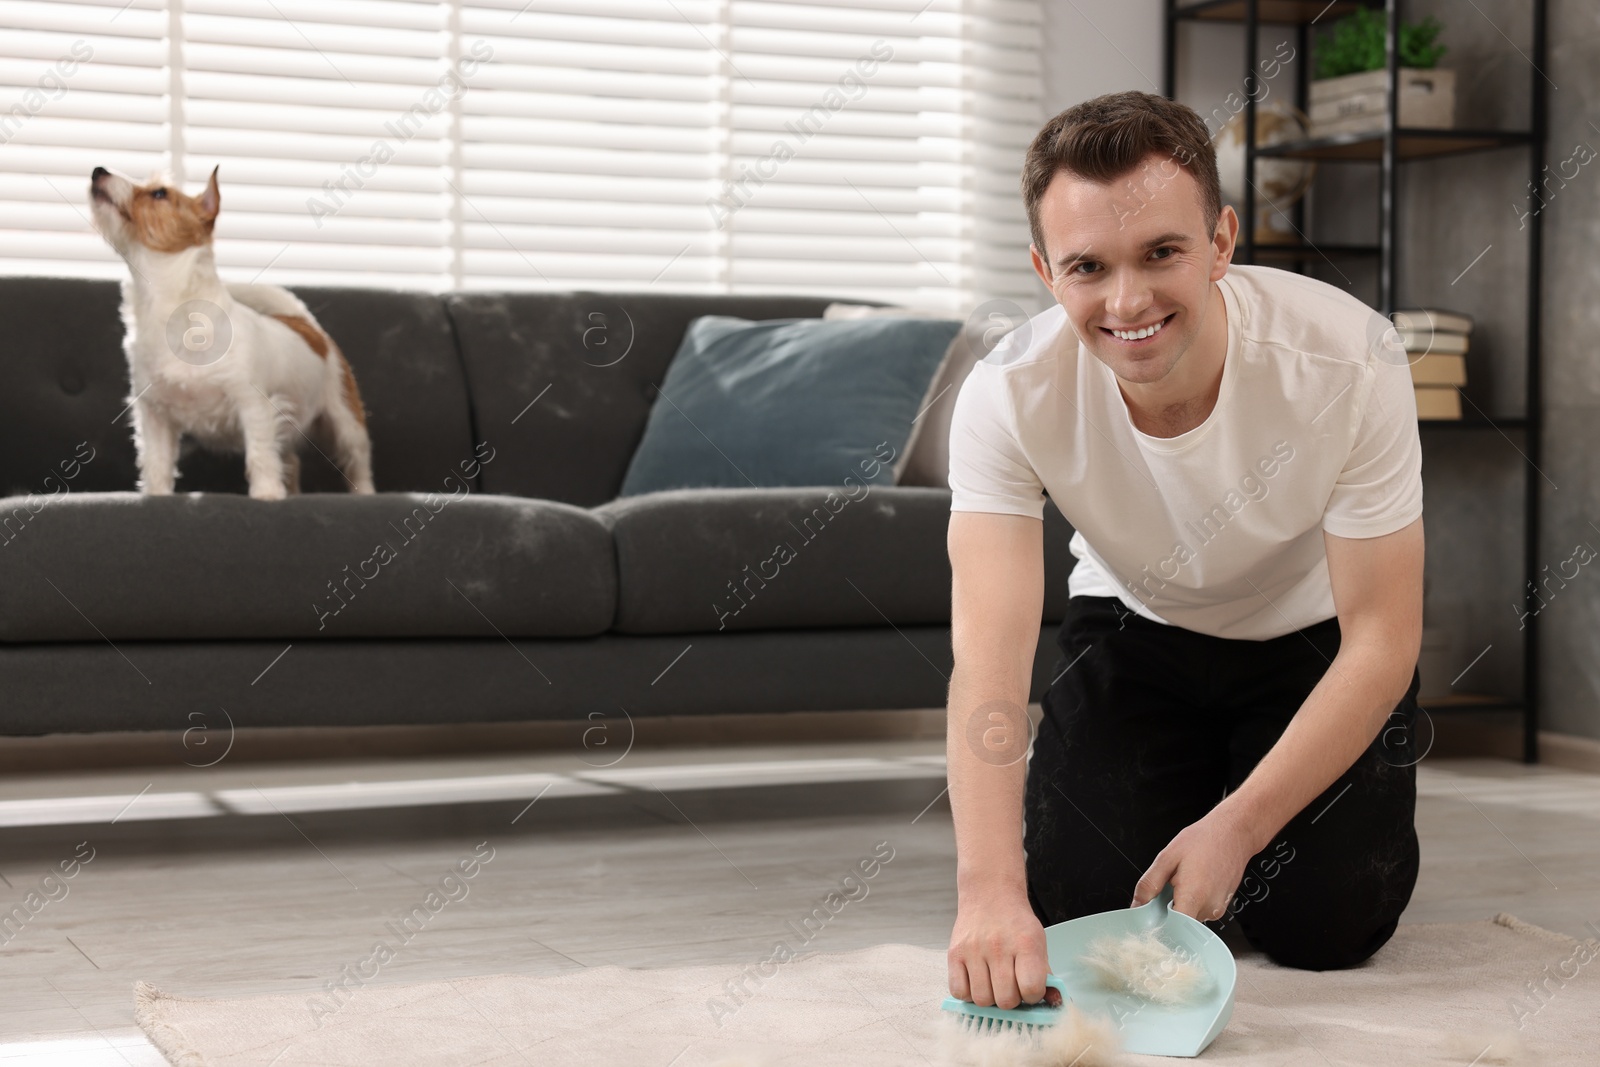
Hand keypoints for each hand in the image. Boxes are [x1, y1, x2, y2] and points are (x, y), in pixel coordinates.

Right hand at [947, 886, 1049, 1008]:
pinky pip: (958, 991)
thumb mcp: (1038, 943)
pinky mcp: (954, 953)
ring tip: (993, 984)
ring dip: (990, 998)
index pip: (1031, 989)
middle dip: (1011, 1000)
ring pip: (982, 999)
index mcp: (1026, 944)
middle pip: (1006, 1000)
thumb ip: (1046, 975)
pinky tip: (976, 981)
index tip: (1030, 988)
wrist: (990, 894)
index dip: (1033, 995)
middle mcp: (998, 946)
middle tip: (1011, 986)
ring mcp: (973, 950)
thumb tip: (1056, 1003)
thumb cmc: (1015, 923)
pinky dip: (968, 994)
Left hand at [1132, 805, 1258, 921]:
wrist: (1233, 832)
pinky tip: (1195, 882)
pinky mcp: (1223, 907)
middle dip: (1168, 911)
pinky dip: (1193, 901)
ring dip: (1181, 904)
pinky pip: (1201, 911)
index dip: (1159, 927)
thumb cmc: (1204, 840)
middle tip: (1167, 889)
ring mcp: (1218, 909)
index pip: (1173, 930)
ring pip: (1190, 917)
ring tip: (1183, 881)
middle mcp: (1209, 908)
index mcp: (1193, 896)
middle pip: (1180, 924)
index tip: (1150, 918)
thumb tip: (1137, 904)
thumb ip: (1150, 883)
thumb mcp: (1167, 857)